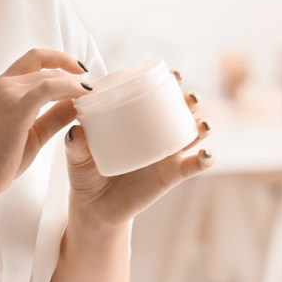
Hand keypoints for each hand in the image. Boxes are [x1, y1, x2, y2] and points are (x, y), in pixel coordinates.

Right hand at [0, 48, 91, 197]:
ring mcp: (8, 94)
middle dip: (73, 75)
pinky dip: (69, 88)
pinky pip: (48, 88)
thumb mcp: (34, 132)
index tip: (79, 70)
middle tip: (94, 90)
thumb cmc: (0, 158)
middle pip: (46, 68)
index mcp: (3, 87)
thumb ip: (54, 115)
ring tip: (92, 95)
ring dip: (74, 82)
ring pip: (49, 76)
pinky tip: (83, 96)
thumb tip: (79, 104)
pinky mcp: (16, 108)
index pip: (34, 59)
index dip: (60, 59)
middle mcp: (4, 85)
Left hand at [64, 69, 213, 228]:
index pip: (154, 96)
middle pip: (180, 111)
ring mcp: (165, 154)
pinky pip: (193, 166)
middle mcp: (154, 134)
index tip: (173, 74)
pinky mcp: (170, 176)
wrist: (94, 206)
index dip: (168, 82)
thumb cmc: (86, 172)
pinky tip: (206, 154)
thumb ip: (75, 143)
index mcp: (135, 121)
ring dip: (202, 126)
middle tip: (190, 97)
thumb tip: (77, 131)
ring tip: (202, 124)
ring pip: (192, 135)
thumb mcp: (76, 155)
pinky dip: (205, 159)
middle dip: (190, 100)